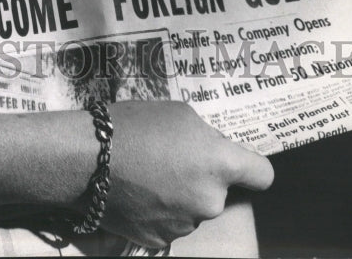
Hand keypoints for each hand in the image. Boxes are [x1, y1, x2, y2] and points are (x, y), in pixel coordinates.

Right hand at [100, 101, 273, 248]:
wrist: (88, 159)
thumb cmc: (134, 126)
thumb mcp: (179, 113)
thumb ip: (206, 136)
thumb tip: (212, 152)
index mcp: (220, 165)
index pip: (263, 174)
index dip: (252, 167)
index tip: (238, 162)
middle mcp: (210, 200)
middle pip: (220, 190)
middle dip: (202, 177)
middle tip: (171, 157)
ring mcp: (186, 224)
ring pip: (194, 208)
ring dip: (180, 194)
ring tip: (148, 173)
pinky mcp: (161, 240)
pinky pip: (171, 223)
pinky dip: (160, 211)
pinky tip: (139, 192)